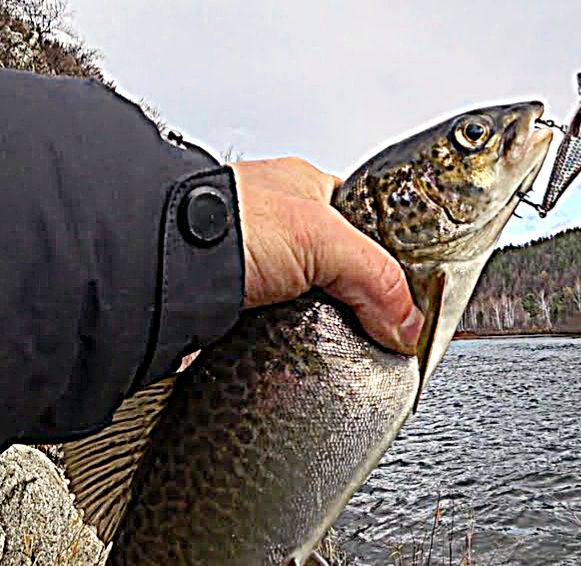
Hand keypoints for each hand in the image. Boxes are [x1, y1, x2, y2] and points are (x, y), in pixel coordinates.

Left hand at [230, 158, 423, 354]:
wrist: (159, 267)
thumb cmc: (227, 224)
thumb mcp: (328, 241)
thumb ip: (380, 279)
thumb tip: (409, 322)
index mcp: (304, 188)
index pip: (364, 221)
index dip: (388, 253)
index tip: (408, 289)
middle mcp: (276, 223)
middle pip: (339, 269)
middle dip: (354, 297)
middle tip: (373, 321)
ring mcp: (253, 267)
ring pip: (309, 303)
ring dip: (319, 322)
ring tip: (334, 339)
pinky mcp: (234, 308)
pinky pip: (278, 330)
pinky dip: (288, 342)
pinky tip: (296, 349)